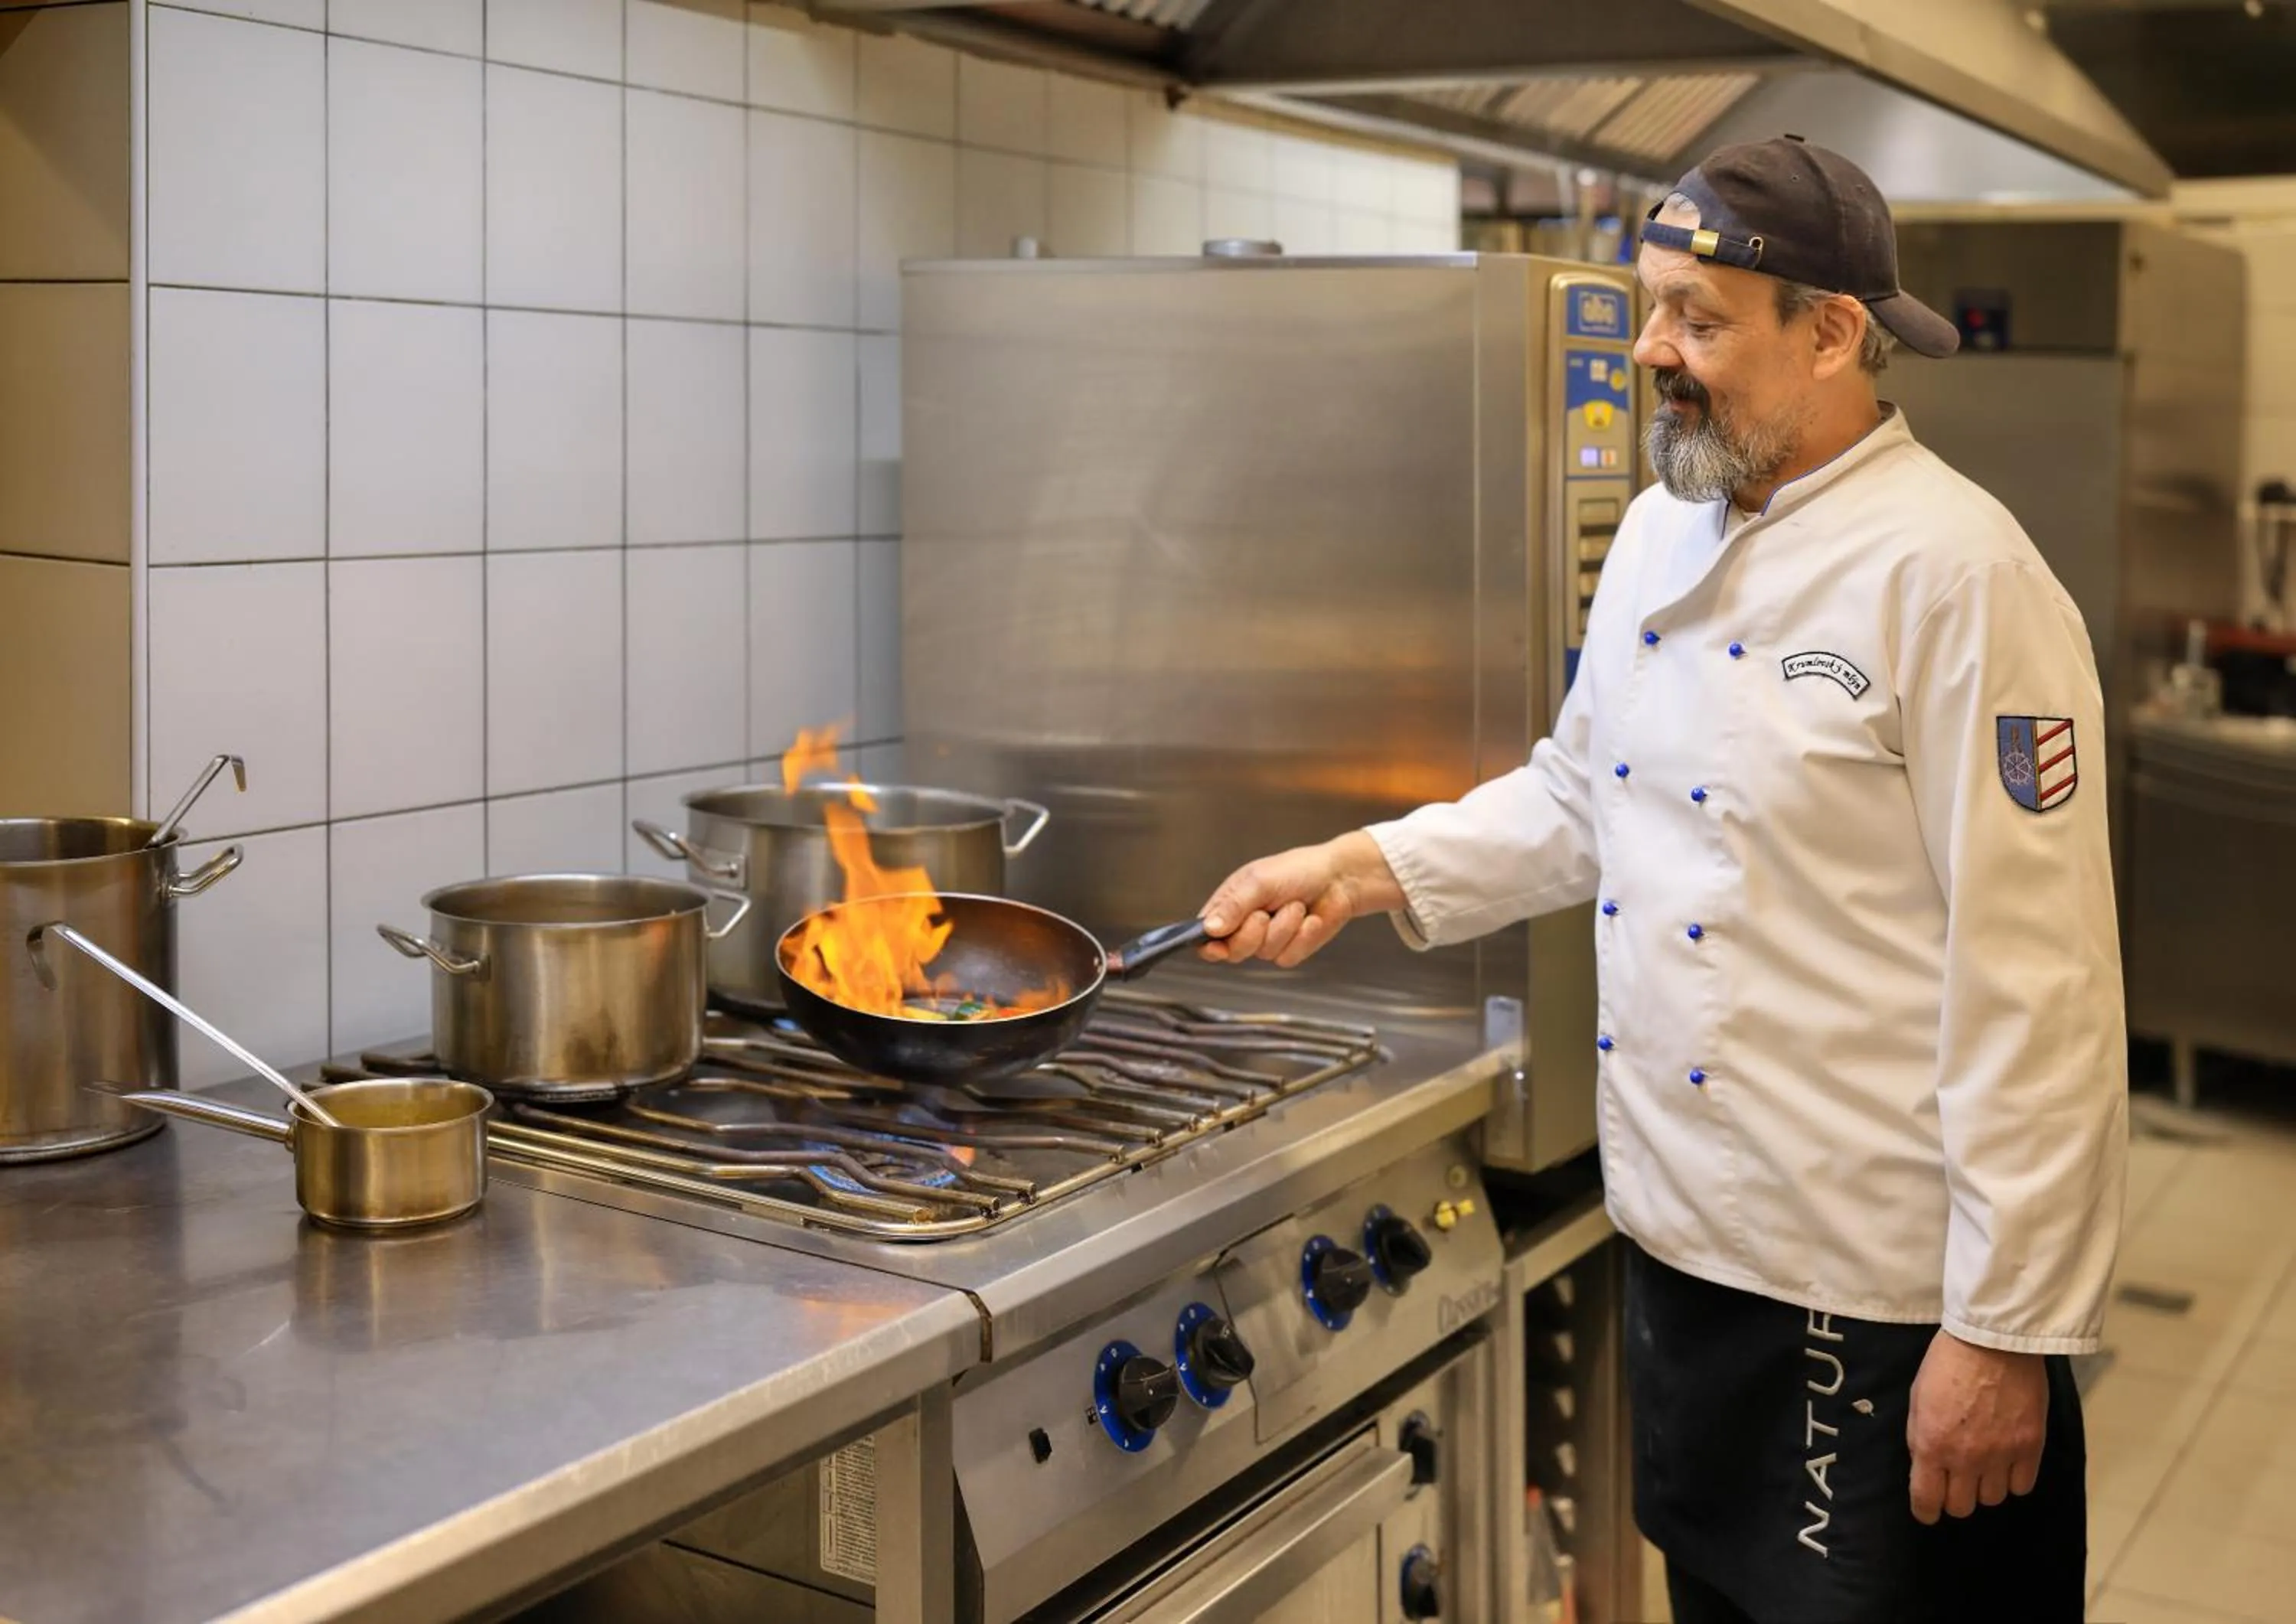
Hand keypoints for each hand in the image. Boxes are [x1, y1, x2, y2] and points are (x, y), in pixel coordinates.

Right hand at [1196, 832, 1403, 968]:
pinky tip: (1310, 920)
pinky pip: (1287, 957)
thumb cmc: (1298, 870)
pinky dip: (1301, 938)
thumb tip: (1208, 928)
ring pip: (1263, 953)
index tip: (1217, 945)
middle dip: (1251, 934)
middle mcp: (1244, 925)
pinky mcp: (1290, 950)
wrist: (1339, 879)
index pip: (1204, 934)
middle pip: (1231, 951)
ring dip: (1283, 928)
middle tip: (1264, 914)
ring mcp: (1267, 940)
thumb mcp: (1260, 881)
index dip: (1207, 944)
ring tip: (1296, 906)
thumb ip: (1233, 905)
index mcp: (1229, 905)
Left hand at [1906, 1330, 2047, 1523]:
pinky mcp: (2030, 1447)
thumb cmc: (1947, 1363)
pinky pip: (2022, 1486)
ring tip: (1984, 1464)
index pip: (1927, 1500)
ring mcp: (2001, 1455)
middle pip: (1962, 1507)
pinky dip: (2014, 1479)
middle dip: (1955, 1497)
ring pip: (1993, 1499)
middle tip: (1957, 1480)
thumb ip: (1920, 1439)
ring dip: (1985, 1486)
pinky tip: (2008, 1462)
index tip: (1928, 1510)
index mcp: (1932, 1445)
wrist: (1992, 1340)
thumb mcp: (1917, 1399)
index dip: (1925, 1511)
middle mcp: (1966, 1458)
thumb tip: (1925, 1467)